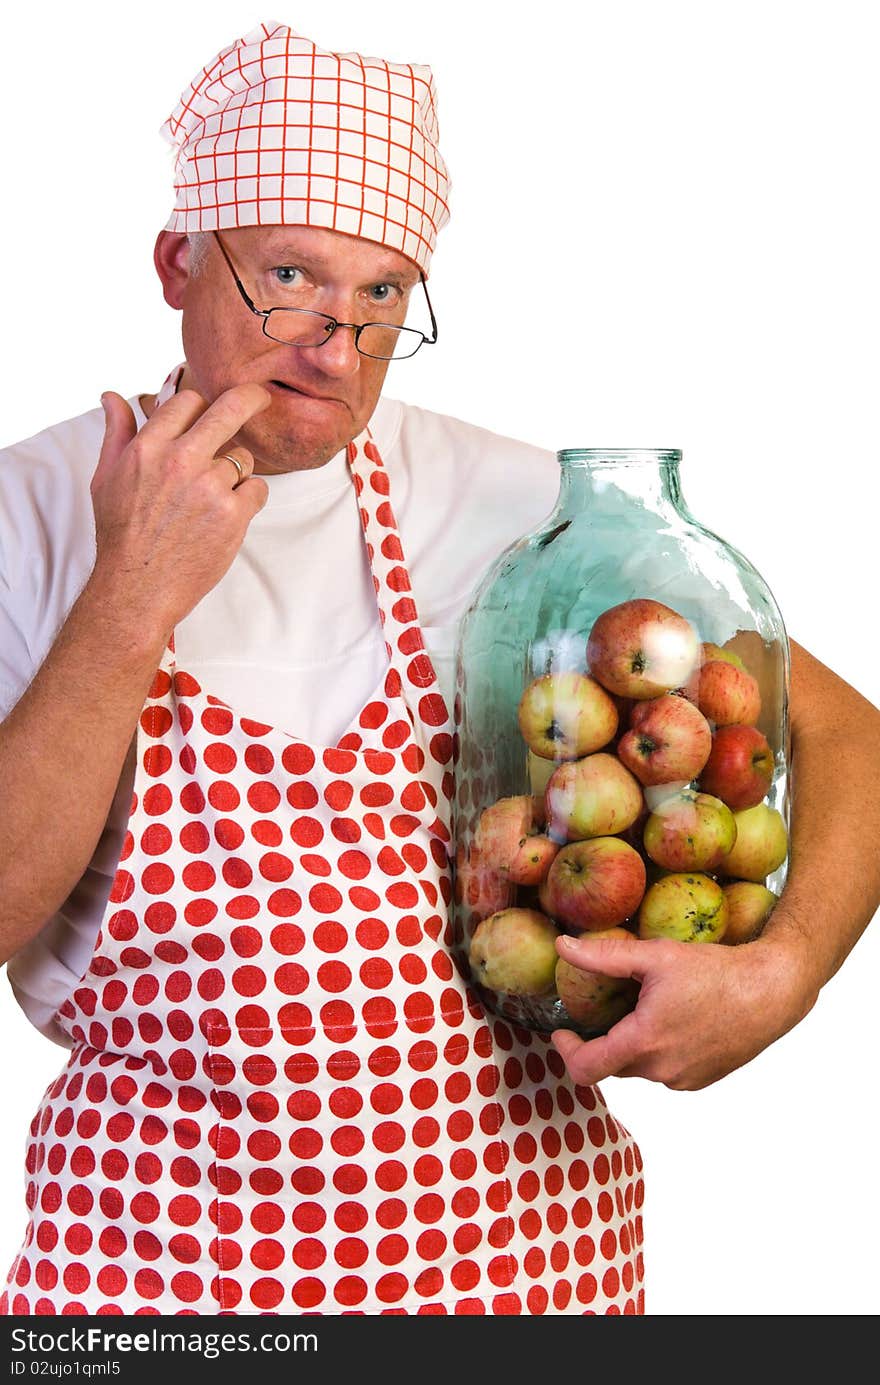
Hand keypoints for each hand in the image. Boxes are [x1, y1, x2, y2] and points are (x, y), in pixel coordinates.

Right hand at [88, 385, 271, 638]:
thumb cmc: (121, 535)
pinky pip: (258, 488)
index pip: (188, 401)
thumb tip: (113, 397)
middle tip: (262, 397)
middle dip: (252, 398)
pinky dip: (248, 500)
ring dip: (235, 474)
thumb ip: (116, 433)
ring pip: (243, 458)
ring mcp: (210, 486)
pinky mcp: (233, 513)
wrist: (138, 588)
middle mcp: (181, 461)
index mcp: (149, 447)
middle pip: (230, 409)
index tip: (212, 408)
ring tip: (211, 501)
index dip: (200, 405)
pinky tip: (226, 516)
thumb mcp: (106, 478)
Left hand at [550, 924, 815, 1089]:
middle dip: (601, 1041)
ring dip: (631, 1045)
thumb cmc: (716, 971)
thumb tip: (562, 946)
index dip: (566, 1051)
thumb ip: (604, 956)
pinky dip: (657, 1050)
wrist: (772, 991)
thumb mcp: (656, 956)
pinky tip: (672, 1019)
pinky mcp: (701, 1080)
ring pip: (639, 1067)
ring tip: (643, 1007)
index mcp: (644, 1042)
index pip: (586, 1068)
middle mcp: (661, 1070)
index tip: (562, 1030)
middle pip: (612, 1065)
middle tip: (604, 1008)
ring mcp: (683, 1079)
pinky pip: (664, 1070)